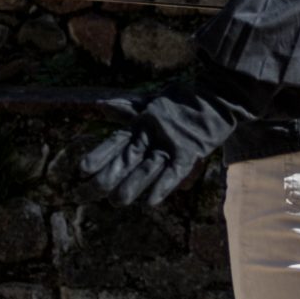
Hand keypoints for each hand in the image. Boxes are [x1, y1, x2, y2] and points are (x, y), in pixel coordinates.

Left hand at [80, 77, 241, 205]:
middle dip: (105, 179)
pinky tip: (151, 202)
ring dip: (131, 187)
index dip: (98, 155)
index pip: (116, 141)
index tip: (80, 170)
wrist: (218, 95)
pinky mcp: (191, 151)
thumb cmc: (185, 98)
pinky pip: (175, 172)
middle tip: (84, 195)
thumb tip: (101, 105)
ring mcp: (172, 143)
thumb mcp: (153, 100)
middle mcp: (153, 134)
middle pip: (126, 160)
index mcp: (142, 122)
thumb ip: (128, 107)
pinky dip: (164, 186)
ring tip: (116, 203)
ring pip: (147, 168)